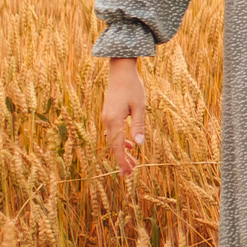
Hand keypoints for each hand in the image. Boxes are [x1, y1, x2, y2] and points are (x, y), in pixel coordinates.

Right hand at [100, 59, 146, 175]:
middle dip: (122, 160)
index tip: (127, 173)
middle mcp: (107, 121)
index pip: (117, 147)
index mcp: (113, 120)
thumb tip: (139, 145)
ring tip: (132, 164)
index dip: (122, 161)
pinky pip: (113, 133)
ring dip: (122, 152)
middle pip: (114, 146)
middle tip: (129, 174)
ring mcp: (106, 118)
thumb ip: (138, 126)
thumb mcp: (139, 107)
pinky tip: (130, 146)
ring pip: (113, 140)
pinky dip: (121, 141)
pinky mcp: (109, 114)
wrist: (120, 72)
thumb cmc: (132, 87)